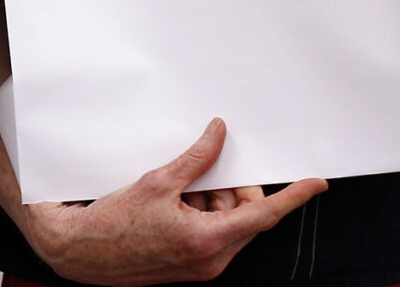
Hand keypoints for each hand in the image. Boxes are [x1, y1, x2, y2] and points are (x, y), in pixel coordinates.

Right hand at [18, 119, 324, 285]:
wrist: (83, 252)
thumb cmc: (114, 222)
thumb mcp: (157, 181)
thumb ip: (196, 159)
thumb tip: (219, 134)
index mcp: (208, 241)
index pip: (263, 215)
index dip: (293, 197)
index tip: (316, 183)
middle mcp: (212, 260)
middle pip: (246, 217)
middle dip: (233, 190)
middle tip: (208, 171)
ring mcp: (204, 266)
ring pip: (230, 224)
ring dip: (215, 201)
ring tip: (179, 190)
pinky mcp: (193, 266)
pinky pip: (215, 235)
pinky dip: (203, 213)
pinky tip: (175, 203)